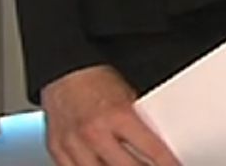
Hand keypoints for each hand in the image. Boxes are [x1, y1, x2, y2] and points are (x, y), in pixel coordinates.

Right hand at [41, 63, 180, 165]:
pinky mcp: (58, 151)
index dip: (167, 162)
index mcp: (117, 115)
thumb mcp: (126, 94)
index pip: (152, 150)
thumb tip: (154, 141)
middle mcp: (96, 133)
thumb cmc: (94, 77)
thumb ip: (138, 120)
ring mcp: (75, 145)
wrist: (62, 69)